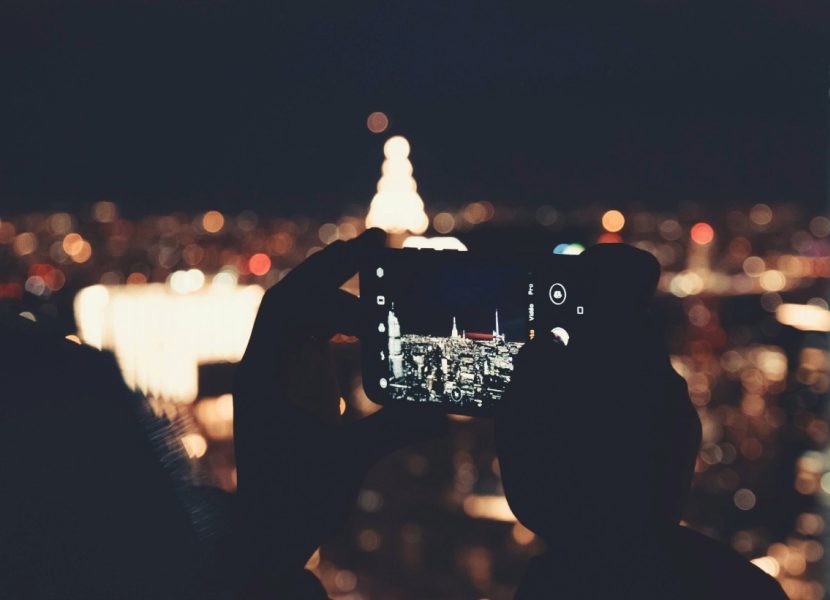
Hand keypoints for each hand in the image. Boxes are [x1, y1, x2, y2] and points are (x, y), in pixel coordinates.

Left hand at [232, 229, 445, 594]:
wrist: (270, 532)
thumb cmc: (296, 500)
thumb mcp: (348, 462)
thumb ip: (396, 431)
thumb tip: (448, 413)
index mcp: (267, 377)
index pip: (288, 312)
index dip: (332, 295)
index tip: (378, 310)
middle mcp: (269, 365)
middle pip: (294, 295)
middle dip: (334, 264)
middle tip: (379, 240)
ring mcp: (281, 372)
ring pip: (302, 310)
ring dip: (337, 282)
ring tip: (378, 259)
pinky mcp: (298, 384)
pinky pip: (316, 333)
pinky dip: (343, 314)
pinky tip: (374, 314)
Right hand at [495, 244, 698, 551]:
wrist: (626, 556)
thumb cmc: (564, 490)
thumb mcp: (522, 430)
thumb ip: (532, 374)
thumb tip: (546, 344)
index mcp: (616, 355)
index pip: (625, 279)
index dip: (606, 268)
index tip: (585, 271)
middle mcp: (656, 368)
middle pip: (630, 323)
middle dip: (599, 331)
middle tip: (564, 351)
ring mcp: (676, 402)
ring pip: (643, 363)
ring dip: (615, 372)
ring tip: (579, 405)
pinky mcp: (686, 431)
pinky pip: (656, 398)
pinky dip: (634, 405)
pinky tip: (606, 435)